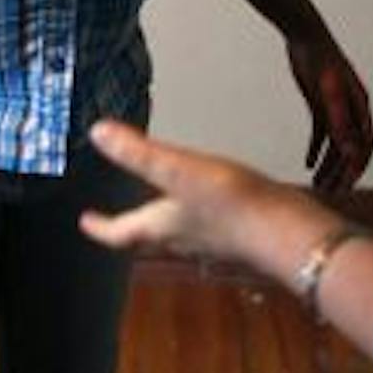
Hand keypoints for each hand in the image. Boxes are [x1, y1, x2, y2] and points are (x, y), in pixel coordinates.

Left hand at [78, 121, 289, 265]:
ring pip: (177, 234)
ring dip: (163, 222)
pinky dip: (197, 216)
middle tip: (120, 217)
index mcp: (161, 227)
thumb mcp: (178, 170)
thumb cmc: (232, 205)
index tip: (86, 222)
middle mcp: (183, 238)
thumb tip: (98, 133)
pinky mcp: (238, 234)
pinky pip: (207, 227)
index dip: (100, 227)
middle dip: (131, 226)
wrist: (287, 232)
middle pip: (147, 237)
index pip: (121, 232)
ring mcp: (212, 239)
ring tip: (160, 206)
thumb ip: (139, 153)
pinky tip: (210, 202)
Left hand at [288, 30, 372, 194]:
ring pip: (336, 144)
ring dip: (328, 165)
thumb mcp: (328, 94)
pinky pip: (321, 133)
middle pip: (351, 148)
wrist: (304, 35)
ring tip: (317, 184)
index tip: (347, 186)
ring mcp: (336, 107)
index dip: (358, 167)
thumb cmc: (318, 61)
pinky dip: (316, 149)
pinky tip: (308, 164)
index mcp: (360, 107)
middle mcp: (352, 109)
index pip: (366, 145)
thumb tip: (349, 154)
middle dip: (342, 172)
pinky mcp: (321, 103)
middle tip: (329, 192)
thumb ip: (339, 123)